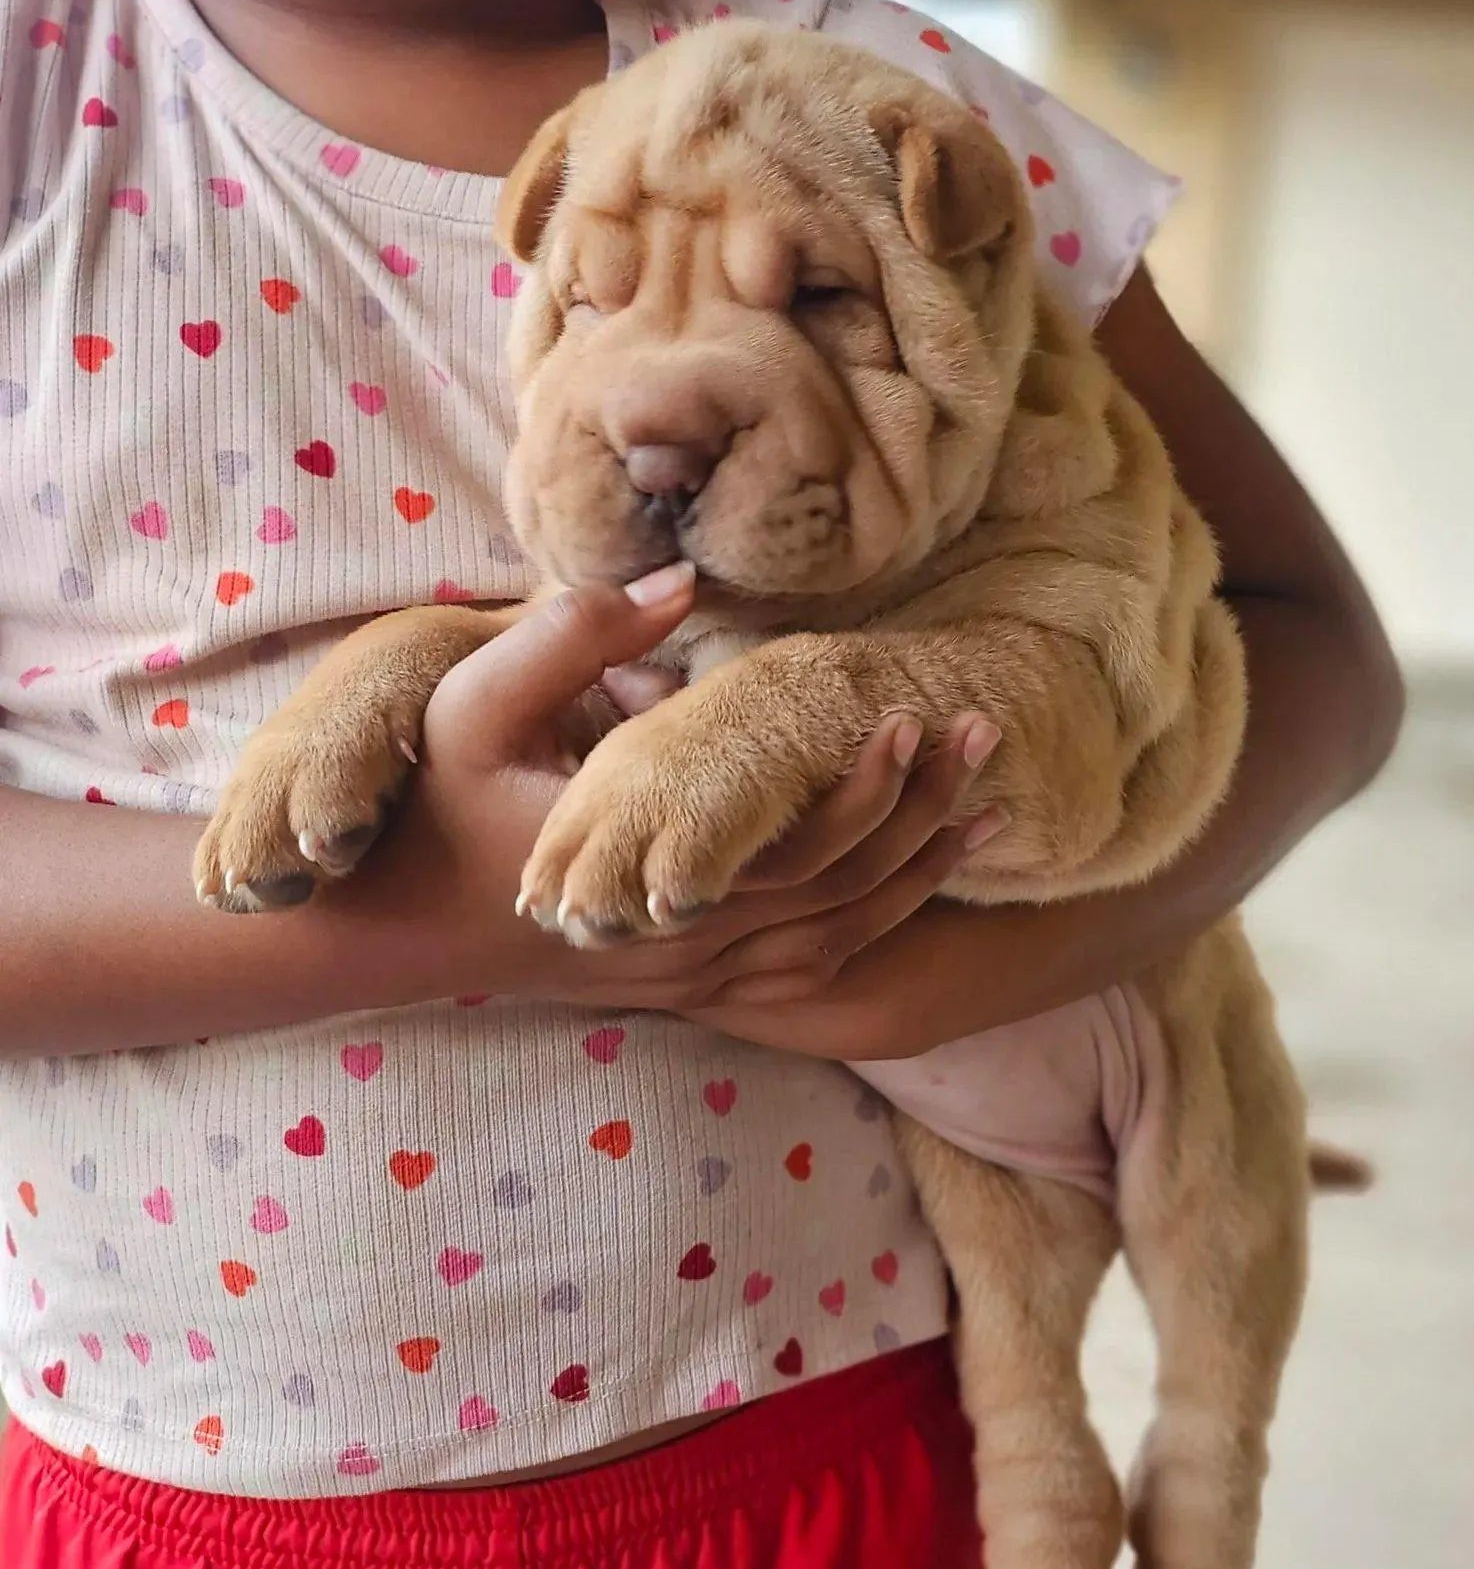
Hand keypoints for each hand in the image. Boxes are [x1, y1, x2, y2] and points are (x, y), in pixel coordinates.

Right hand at [358, 569, 1004, 1013]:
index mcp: (645, 877)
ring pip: (837, 945)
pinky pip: (808, 978)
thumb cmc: (427, 805)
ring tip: (990, 810)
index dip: (862, 795)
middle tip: (984, 738)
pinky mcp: (690, 986)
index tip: (910, 719)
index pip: (788, 853)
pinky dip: (877, 932)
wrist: (388, 926)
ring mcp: (692, 978)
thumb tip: (679, 582)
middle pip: (840, 898)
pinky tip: (919, 885)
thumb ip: (570, 637)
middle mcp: (685, 944)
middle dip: (923, 820)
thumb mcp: (468, 699)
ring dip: (918, 878)